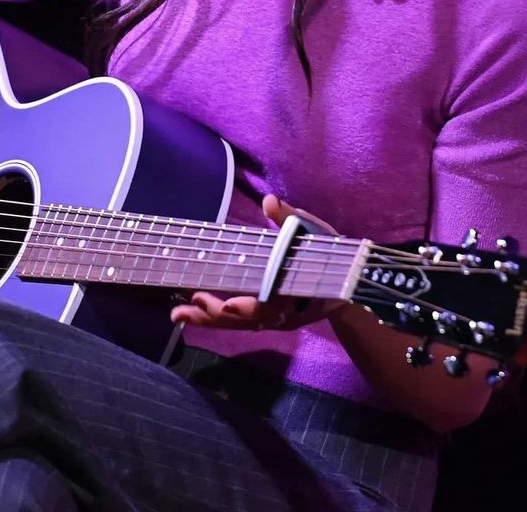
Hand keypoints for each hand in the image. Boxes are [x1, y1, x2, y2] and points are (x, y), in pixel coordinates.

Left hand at [168, 195, 346, 330]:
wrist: (348, 284)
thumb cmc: (330, 256)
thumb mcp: (316, 234)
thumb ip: (292, 219)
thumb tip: (270, 201)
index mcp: (298, 295)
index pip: (273, 306)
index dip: (252, 308)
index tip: (230, 306)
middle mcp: (283, 314)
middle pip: (247, 321)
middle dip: (218, 316)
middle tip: (191, 305)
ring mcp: (272, 319)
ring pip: (238, 325)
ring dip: (208, 319)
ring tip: (178, 314)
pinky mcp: (264, 317)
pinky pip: (237, 322)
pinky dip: (215, 318)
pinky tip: (192, 311)